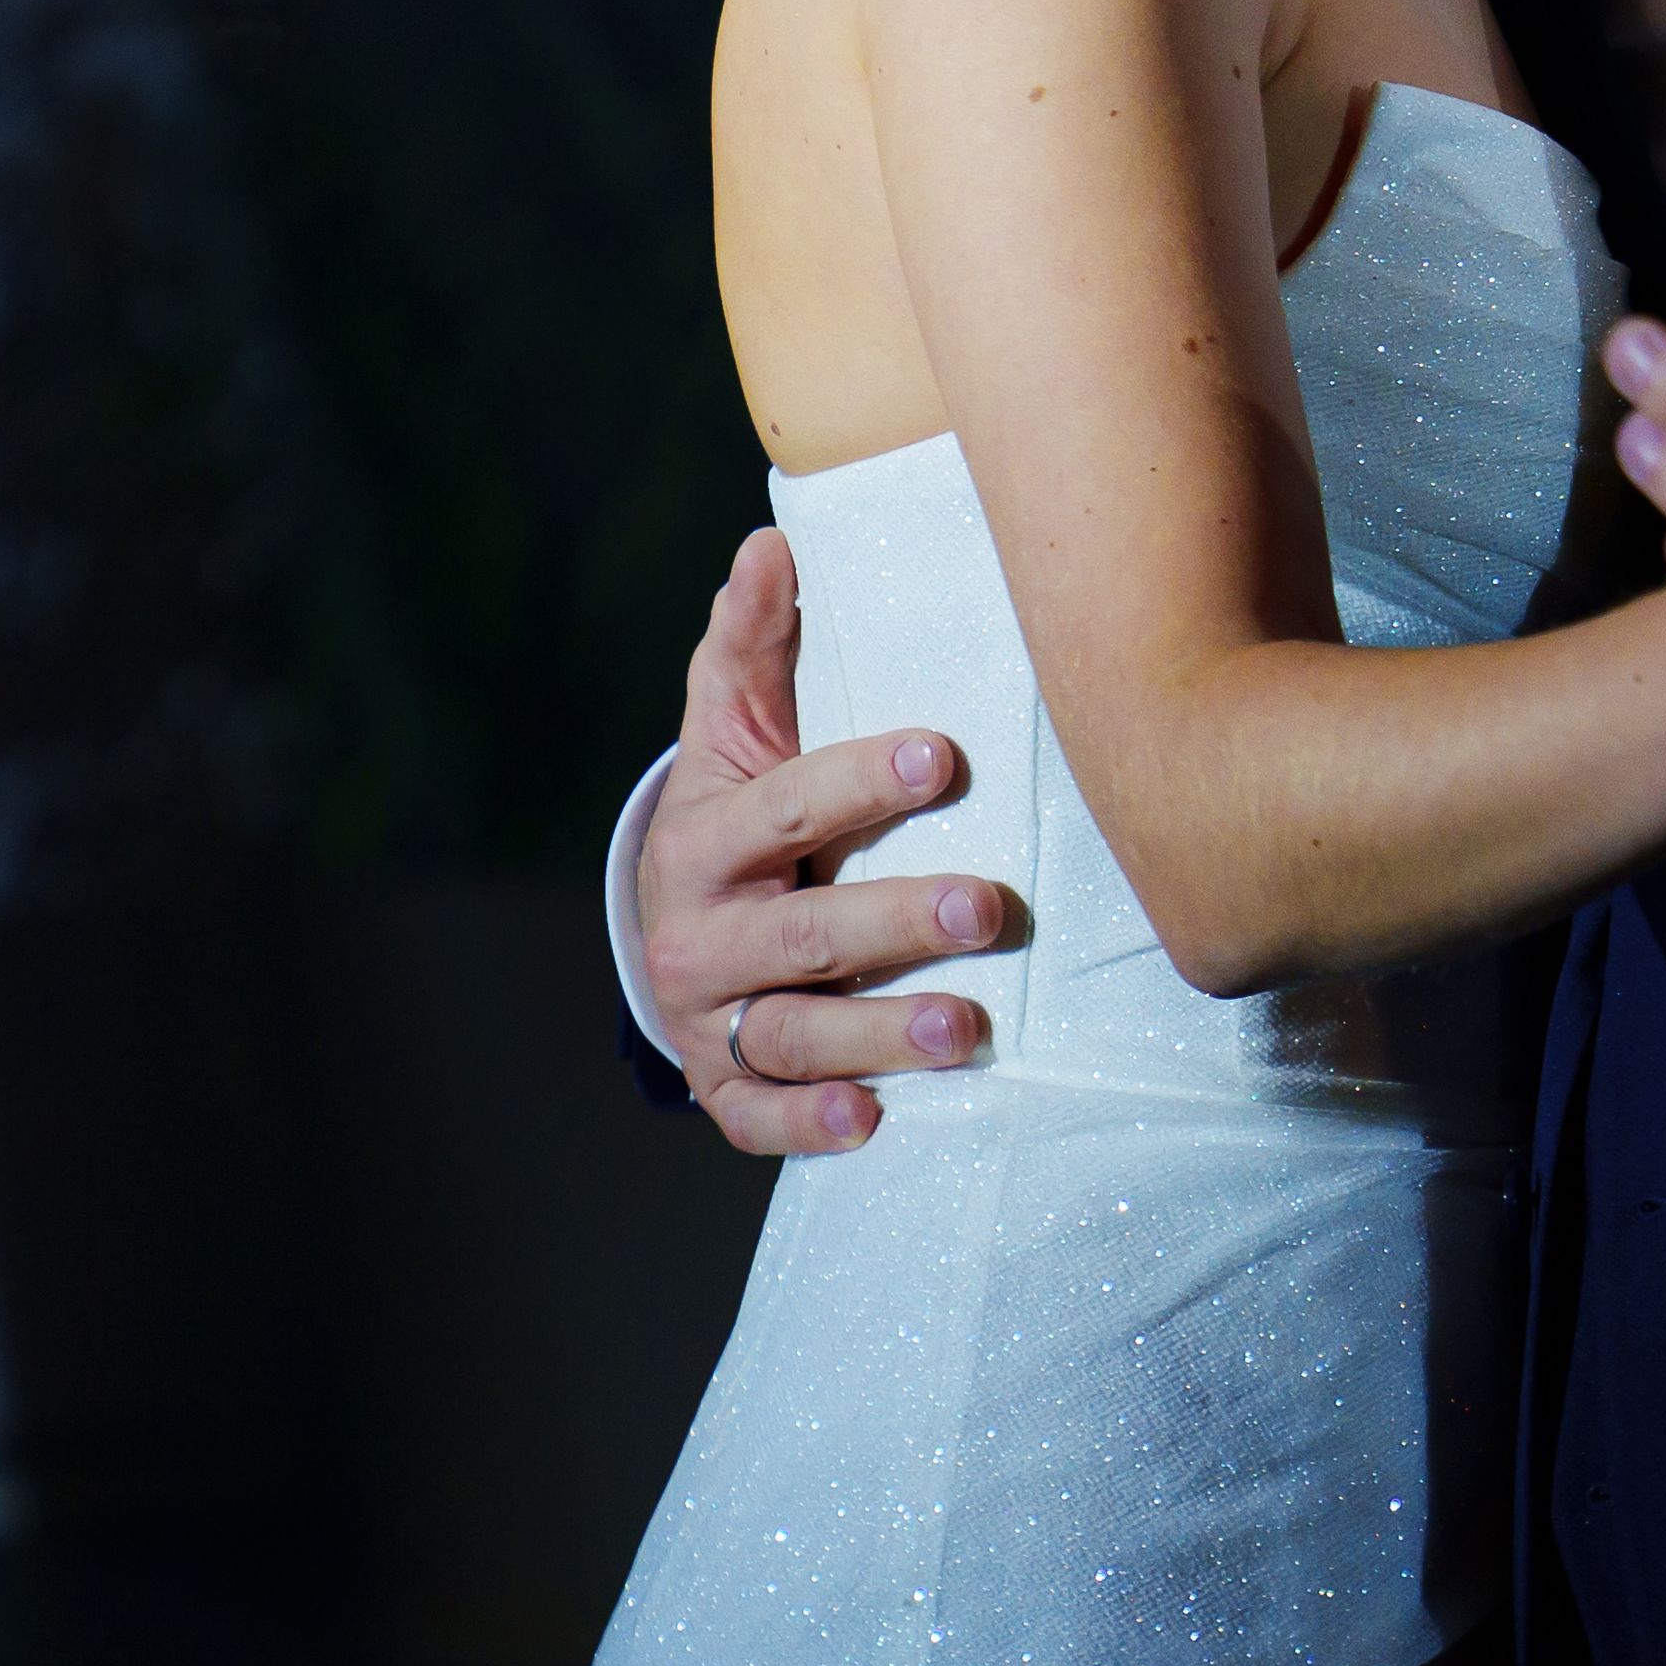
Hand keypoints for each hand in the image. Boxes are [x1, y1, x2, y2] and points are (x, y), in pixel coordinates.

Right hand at [636, 526, 1026, 1155]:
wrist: (676, 922)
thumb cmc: (740, 807)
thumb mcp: (735, 725)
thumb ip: (756, 641)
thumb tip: (771, 541)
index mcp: (706, 835)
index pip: (790, 804)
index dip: (864, 780)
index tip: (947, 757)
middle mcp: (699, 933)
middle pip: (804, 931)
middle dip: (896, 919)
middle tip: (989, 909)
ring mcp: (710, 1017)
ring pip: (795, 1031)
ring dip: (881, 1032)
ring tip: (968, 1028)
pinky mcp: (725, 1083)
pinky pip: (762, 1115)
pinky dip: (811, 1124)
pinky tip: (875, 1119)